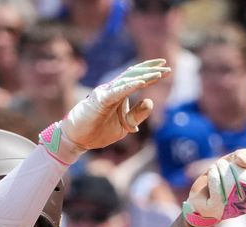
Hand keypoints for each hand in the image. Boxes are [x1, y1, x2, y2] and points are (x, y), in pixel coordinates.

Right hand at [39, 58, 170, 163]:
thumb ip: (137, 114)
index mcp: (117, 93)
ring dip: (144, 77)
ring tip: (159, 74)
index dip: (150, 71)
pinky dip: (130, 86)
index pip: (135, 77)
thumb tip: (151, 101)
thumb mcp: (124, 124)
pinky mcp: (100, 101)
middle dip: (151, 71)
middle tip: (168, 67)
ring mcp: (105, 93)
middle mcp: (111, 89)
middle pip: (133, 74)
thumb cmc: (98, 131)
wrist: (77, 140)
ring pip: (127, 81)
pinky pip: (117, 92)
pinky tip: (142, 83)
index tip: (165, 68)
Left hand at [182, 149, 245, 226]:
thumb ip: (244, 155)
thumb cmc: (221, 178)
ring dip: (221, 167)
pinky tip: (211, 173)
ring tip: (217, 167)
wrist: (201, 193)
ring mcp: (230, 209)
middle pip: (245, 181)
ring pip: (230, 183)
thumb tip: (245, 161)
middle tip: (226, 166)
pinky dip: (214, 173)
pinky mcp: (214, 209)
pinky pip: (216, 186)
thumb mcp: (234, 161)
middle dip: (234, 167)